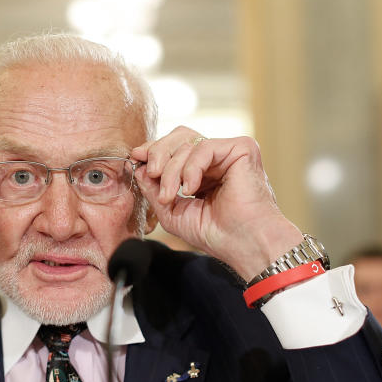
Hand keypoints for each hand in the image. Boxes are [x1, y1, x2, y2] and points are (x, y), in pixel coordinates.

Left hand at [131, 127, 302, 281]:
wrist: (244, 244)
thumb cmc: (215, 233)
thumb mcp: (172, 211)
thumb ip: (154, 188)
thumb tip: (138, 165)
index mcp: (202, 170)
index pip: (174, 147)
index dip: (154, 150)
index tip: (137, 158)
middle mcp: (217, 158)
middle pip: (179, 137)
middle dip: (158, 155)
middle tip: (151, 175)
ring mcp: (229, 152)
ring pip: (188, 143)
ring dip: (172, 170)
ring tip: (171, 195)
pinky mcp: (242, 149)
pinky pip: (204, 147)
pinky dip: (191, 168)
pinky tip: (191, 189)